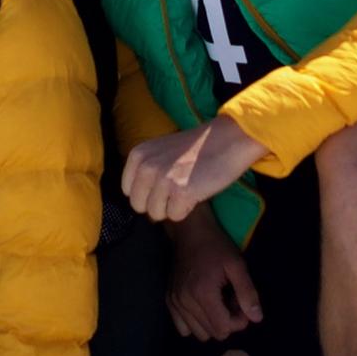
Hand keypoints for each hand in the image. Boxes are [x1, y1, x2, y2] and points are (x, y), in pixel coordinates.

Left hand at [119, 114, 267, 225]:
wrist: (228, 139)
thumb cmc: (197, 148)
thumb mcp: (161, 151)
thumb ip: (146, 170)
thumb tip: (138, 200)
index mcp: (138, 155)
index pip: (128, 191)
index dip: (148, 192)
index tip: (165, 183)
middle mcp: (146, 167)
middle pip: (139, 206)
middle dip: (158, 203)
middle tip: (177, 189)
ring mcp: (163, 180)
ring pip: (156, 214)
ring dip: (173, 207)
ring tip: (188, 188)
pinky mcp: (181, 192)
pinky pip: (175, 216)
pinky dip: (187, 209)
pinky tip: (197, 192)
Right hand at [162, 212, 261, 340]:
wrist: (190, 232)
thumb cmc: (217, 246)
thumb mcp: (237, 265)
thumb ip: (248, 293)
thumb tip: (257, 319)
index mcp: (203, 293)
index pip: (223, 328)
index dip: (238, 320)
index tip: (240, 302)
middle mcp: (185, 302)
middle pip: (212, 333)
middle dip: (227, 321)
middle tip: (229, 299)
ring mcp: (174, 302)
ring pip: (198, 333)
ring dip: (212, 323)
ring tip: (217, 302)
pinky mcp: (169, 301)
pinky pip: (183, 328)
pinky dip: (195, 323)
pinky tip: (202, 306)